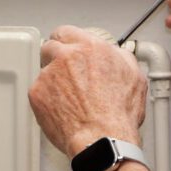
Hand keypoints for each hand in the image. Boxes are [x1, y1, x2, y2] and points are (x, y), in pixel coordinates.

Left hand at [28, 25, 146, 157]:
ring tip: (69, 99)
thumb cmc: (118, 114)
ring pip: (44, 71)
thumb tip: (115, 54)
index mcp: (89, 47)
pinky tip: (62, 109)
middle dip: (56, 58)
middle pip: (50, 47)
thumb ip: (120, 57)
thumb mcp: (134, 75)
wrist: (102, 139)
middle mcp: (66, 56)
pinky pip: (38, 91)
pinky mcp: (37, 93)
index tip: (67, 48)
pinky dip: (47, 99)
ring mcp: (48, 74)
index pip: (66, 32)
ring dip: (53, 80)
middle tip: (65, 74)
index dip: (67, 42)